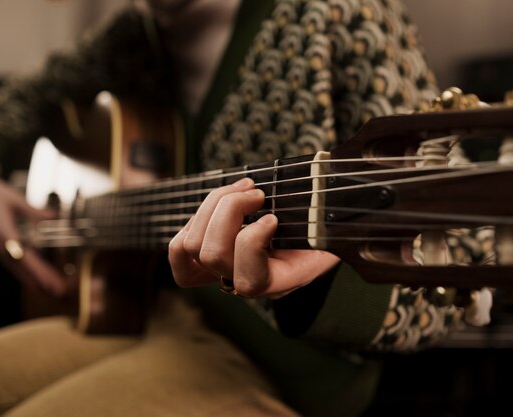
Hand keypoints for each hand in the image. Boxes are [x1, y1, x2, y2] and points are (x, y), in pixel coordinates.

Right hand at [0, 156, 67, 295]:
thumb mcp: (16, 199)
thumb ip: (35, 211)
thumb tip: (55, 215)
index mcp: (2, 231)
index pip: (23, 255)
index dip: (37, 269)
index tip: (50, 280)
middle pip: (21, 265)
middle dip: (40, 279)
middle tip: (58, 290)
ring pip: (15, 267)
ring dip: (32, 279)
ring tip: (50, 289)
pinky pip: (10, 263)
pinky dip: (23, 272)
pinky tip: (33, 280)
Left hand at [168, 178, 339, 297]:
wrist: (314, 234)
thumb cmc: (324, 227)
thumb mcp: (333, 230)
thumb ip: (330, 229)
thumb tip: (333, 208)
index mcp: (280, 282)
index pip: (248, 282)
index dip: (252, 243)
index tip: (273, 217)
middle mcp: (246, 283)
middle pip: (212, 256)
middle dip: (229, 211)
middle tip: (257, 191)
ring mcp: (222, 272)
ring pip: (191, 246)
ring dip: (213, 205)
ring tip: (242, 188)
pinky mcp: (204, 259)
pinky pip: (179, 248)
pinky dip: (194, 220)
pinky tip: (222, 203)